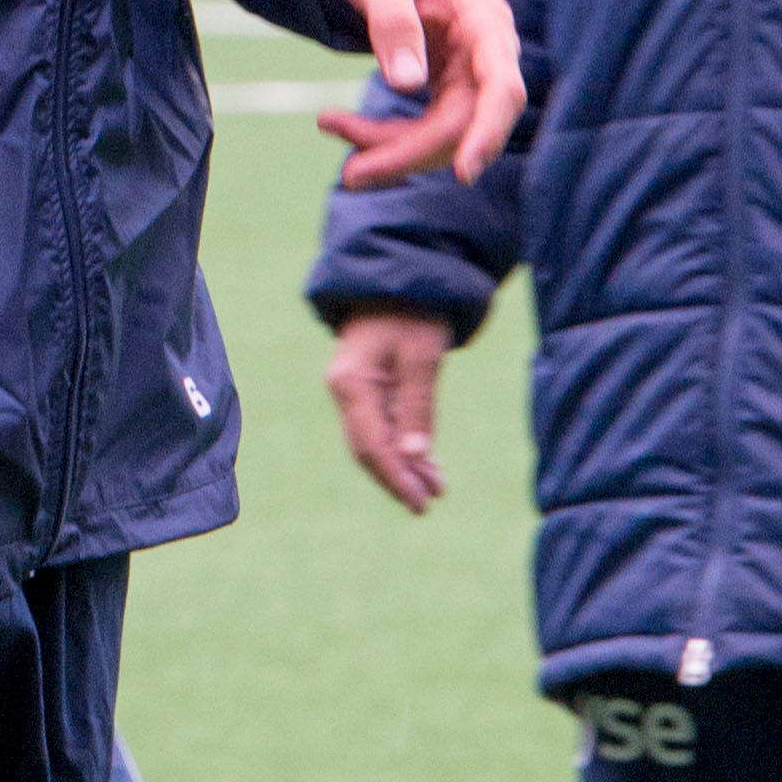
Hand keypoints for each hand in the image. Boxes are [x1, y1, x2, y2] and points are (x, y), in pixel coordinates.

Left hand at [311, 0, 525, 192]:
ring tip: (330, 128)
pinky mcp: (448, 84)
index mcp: (483, 21)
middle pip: (462, 124)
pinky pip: (424, 124)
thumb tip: (405, 85)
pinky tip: (339, 124)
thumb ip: (393, 22)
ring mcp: (469, 71)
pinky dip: (384, 133)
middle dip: (408, 154)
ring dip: (389, 147)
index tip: (463, 173)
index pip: (501, 88)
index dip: (487, 133)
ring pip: (441, 133)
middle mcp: (486, 51)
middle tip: (349, 175)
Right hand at [325, 308, 456, 510]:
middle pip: (368, 449)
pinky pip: (380, 425)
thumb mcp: (422, 355)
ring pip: (374, 440)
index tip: (421, 503)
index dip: (396, 478)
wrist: (397, 278)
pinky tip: (425, 463)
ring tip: (435, 487)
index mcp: (352, 383)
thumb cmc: (412, 310)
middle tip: (428, 503)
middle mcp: (346, 391)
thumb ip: (417, 405)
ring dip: (403, 465)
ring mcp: (353, 390)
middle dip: (399, 478)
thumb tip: (413, 456)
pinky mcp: (366, 387)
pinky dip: (402, 445)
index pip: (371, 445)